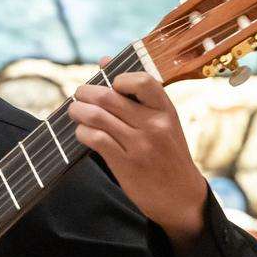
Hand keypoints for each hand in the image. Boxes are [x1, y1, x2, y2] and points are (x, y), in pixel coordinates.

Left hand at [69, 67, 208, 250]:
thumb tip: (103, 60)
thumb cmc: (167, 154)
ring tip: (74, 111)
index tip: (108, 84)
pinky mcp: (126, 164)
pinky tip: (81, 133)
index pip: (142, 81)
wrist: (181, 197)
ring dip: (78, 111)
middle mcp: (155, 125)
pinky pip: (95, 139)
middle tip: (78, 95)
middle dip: (85, 93)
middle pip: (109, 98)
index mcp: (167, 110)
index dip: (118, 78)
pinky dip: (82, 132)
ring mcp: (140, 145)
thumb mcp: (163, 122)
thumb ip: (136, 95)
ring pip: (97, 117)